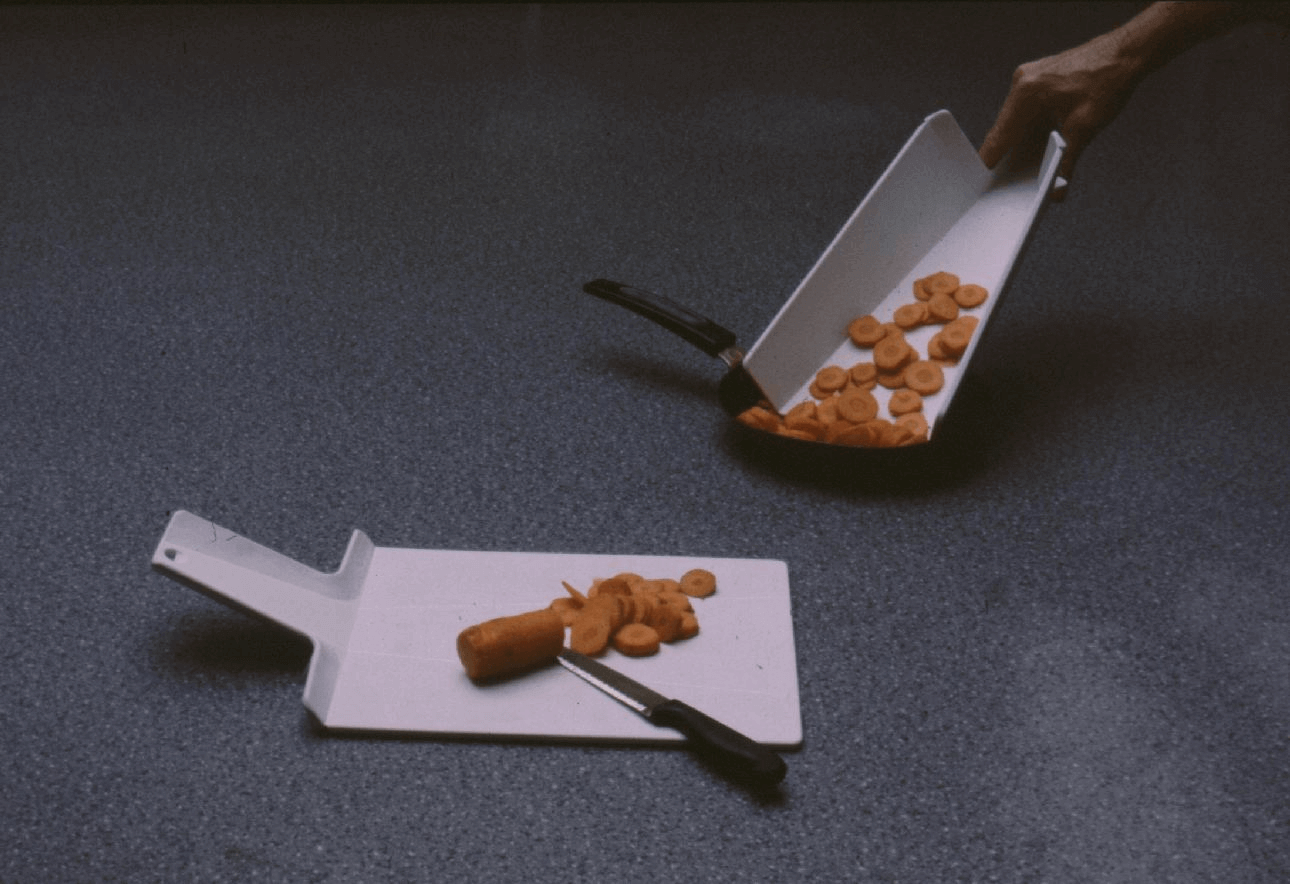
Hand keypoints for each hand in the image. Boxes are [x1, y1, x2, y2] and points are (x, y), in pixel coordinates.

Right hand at [979, 28, 1142, 200]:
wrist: (1128, 52)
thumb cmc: (1109, 79)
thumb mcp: (1085, 128)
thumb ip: (1066, 162)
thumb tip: (1056, 191)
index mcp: (1026, 92)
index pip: (999, 135)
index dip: (990, 162)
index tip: (983, 185)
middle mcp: (1023, 83)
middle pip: (1006, 130)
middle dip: (1010, 157)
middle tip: (1011, 185)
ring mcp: (1030, 80)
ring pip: (1018, 122)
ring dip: (1025, 145)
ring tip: (1029, 171)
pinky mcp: (1041, 81)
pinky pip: (1029, 112)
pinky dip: (1035, 132)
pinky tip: (1043, 149)